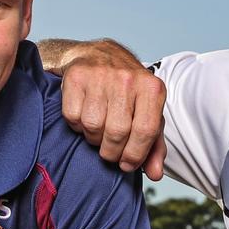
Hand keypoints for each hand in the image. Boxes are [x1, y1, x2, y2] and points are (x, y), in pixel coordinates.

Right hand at [58, 40, 166, 179]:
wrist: (97, 55)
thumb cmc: (126, 91)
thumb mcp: (146, 113)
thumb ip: (154, 145)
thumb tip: (155, 174)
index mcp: (152, 87)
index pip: (146, 130)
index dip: (135, 154)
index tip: (127, 164)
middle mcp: (128, 78)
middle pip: (118, 132)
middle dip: (112, 151)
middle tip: (110, 151)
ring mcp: (101, 75)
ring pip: (93, 126)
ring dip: (93, 137)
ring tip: (98, 130)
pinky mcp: (76, 76)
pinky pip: (73, 116)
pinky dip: (77, 125)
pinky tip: (84, 115)